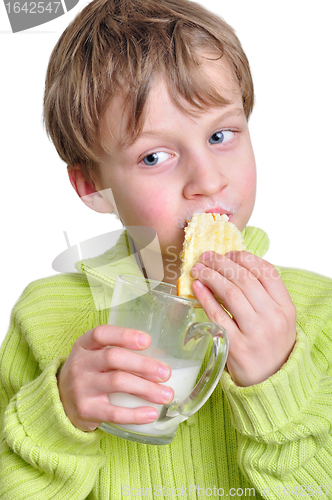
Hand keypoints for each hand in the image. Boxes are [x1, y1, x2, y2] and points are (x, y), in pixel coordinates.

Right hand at [57, 325, 173, 430]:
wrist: (60, 402)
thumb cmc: (89, 373)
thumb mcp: (93, 355)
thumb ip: (118, 350)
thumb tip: (161, 355)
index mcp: (84, 345)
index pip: (101, 334)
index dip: (124, 335)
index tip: (147, 340)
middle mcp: (80, 364)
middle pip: (113, 358)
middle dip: (143, 364)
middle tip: (166, 373)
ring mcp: (81, 387)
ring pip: (117, 383)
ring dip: (146, 389)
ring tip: (166, 395)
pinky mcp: (85, 411)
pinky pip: (113, 413)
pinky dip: (135, 414)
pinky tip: (151, 413)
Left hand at [190, 251, 296, 386]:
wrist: (271, 382)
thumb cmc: (270, 345)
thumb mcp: (279, 319)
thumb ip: (264, 295)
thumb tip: (234, 267)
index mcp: (286, 308)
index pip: (267, 272)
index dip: (245, 258)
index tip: (230, 253)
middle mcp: (273, 319)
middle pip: (245, 280)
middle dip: (222, 263)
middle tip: (207, 256)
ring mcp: (255, 333)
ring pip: (230, 293)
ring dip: (211, 276)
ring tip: (198, 269)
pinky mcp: (235, 346)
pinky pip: (217, 315)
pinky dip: (205, 297)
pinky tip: (197, 287)